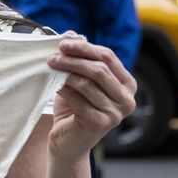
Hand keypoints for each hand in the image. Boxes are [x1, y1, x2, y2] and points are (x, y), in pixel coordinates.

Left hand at [46, 33, 136, 161]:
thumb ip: (80, 59)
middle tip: (53, 55)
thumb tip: (71, 33)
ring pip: (87, 83)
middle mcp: (127, 99)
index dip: (85, 48)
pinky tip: (54, 86)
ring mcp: (115, 113)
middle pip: (99, 69)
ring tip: (50, 67)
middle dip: (74, 59)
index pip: (109, 58)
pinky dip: (64, 89)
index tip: (63, 42)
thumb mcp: (79, 81)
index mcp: (127, 85)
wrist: (68, 143)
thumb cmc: (74, 110)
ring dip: (66, 72)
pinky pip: (78, 99)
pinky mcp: (100, 123)